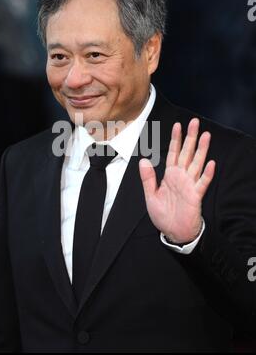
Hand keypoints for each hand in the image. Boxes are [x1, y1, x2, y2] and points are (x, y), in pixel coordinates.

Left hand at [139, 118, 214, 243]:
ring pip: (197, 163)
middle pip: (187, 153)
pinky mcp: (196, 196)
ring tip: (206, 136)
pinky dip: (207, 174)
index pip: (173, 153)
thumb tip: (144, 160)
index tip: (177, 125)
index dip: (175, 139)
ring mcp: (190, 185)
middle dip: (191, 137)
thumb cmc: (163, 215)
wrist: (173, 232)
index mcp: (170, 175)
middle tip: (195, 122)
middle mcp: (181, 177)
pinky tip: (211, 164)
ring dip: (202, 150)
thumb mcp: (150, 196)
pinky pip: (202, 183)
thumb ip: (147, 178)